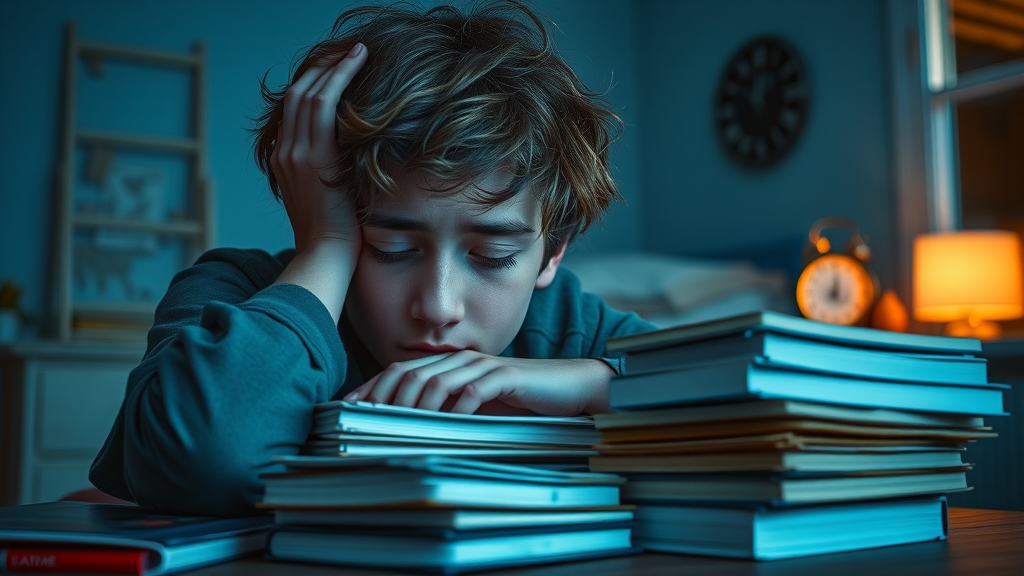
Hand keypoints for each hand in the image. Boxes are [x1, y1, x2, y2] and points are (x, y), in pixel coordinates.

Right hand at [271, 43, 367, 253]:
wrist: (325, 255)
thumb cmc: (334, 234)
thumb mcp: (325, 196)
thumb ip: (327, 172)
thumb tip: (348, 160)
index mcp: (282, 160)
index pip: (293, 110)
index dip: (313, 84)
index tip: (335, 72)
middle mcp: (284, 152)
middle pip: (296, 94)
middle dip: (322, 68)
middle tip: (347, 53)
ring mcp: (296, 153)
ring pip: (309, 93)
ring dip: (334, 67)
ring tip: (357, 52)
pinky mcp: (314, 157)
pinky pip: (323, 104)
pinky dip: (340, 78)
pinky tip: (358, 64)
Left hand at [343, 351, 614, 415]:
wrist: (567, 389)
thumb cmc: (519, 400)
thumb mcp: (475, 407)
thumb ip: (445, 412)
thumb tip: (405, 433)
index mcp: (449, 364)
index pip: (401, 371)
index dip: (372, 388)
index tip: (347, 409)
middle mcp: (461, 359)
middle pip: (411, 373)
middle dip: (384, 397)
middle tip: (365, 421)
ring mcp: (483, 366)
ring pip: (437, 381)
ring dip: (415, 405)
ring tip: (398, 426)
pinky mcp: (506, 376)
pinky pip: (474, 391)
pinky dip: (456, 408)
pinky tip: (445, 424)